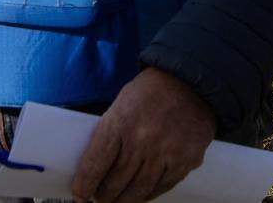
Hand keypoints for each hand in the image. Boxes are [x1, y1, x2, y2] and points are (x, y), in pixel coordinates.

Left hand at [71, 68, 215, 202]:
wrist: (192, 81)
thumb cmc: (151, 92)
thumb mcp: (121, 104)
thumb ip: (109, 135)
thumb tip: (94, 170)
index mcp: (121, 122)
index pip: (95, 165)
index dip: (84, 185)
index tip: (79, 194)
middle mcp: (144, 139)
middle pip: (115, 182)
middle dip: (103, 195)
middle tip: (98, 198)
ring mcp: (167, 152)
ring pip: (138, 190)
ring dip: (123, 200)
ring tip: (116, 201)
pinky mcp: (186, 160)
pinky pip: (161, 188)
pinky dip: (148, 195)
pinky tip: (140, 195)